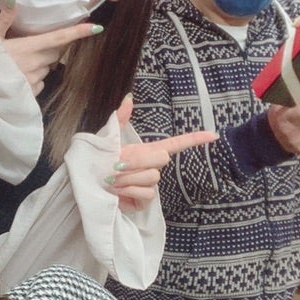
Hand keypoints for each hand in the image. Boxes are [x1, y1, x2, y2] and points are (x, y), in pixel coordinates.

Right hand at [0, 0, 102, 94]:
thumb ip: (4, 18)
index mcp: (28, 47)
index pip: (58, 38)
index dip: (78, 32)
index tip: (96, 27)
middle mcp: (36, 64)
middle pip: (54, 54)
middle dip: (51, 49)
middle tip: (33, 46)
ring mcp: (34, 80)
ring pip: (46, 69)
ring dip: (39, 64)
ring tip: (18, 64)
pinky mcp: (30, 94)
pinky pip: (39, 84)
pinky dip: (33, 80)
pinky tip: (17, 78)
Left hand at [105, 96, 217, 210]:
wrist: (86, 185)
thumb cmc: (97, 162)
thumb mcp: (107, 139)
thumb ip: (119, 119)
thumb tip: (129, 98)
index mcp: (145, 151)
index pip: (175, 144)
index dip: (194, 139)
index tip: (213, 135)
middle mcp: (150, 167)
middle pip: (162, 158)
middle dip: (138, 160)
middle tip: (117, 165)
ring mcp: (149, 185)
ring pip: (152, 177)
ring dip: (129, 177)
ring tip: (112, 179)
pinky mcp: (143, 201)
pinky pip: (146, 193)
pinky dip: (129, 190)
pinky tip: (116, 191)